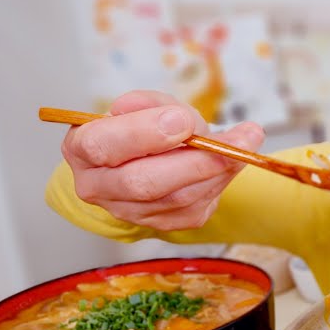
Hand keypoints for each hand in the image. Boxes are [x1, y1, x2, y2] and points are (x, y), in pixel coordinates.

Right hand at [61, 90, 264, 229]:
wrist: (149, 159)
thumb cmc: (142, 128)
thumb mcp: (146, 106)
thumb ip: (155, 104)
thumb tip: (173, 115)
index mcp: (82, 149)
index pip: (102, 145)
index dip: (141, 133)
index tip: (181, 120)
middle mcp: (98, 187)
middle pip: (141, 182)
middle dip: (190, 160)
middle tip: (230, 141)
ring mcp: (129, 211)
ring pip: (175, 198)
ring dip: (217, 170)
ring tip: (247, 141)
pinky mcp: (161, 225)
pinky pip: (194, 208)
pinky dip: (220, 181)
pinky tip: (235, 160)